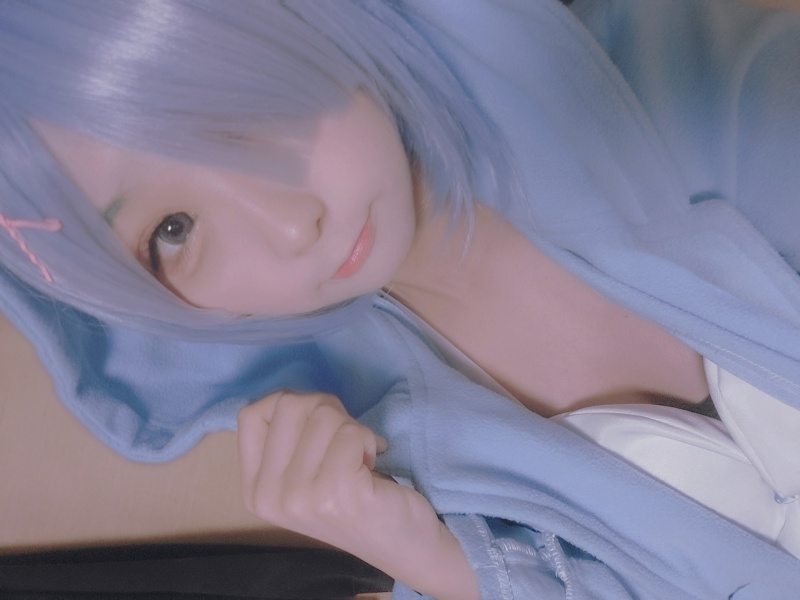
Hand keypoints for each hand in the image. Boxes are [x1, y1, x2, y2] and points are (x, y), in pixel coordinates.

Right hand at [238, 390, 388, 552]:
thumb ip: (290, 438)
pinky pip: (351, 433)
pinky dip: (369, 440)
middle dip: (328, 411)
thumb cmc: (356, 500)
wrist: (402, 546)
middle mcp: (270, 497)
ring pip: (323, 415)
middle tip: (346, 441)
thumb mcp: (305, 474)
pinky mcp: (338, 494)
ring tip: (360, 459)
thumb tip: (293, 396)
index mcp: (255, 490)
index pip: (252, 414)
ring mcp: (301, 498)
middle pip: (289, 405)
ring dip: (352, 428)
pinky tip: (372, 466)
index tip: (319, 429)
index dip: (294, 406)